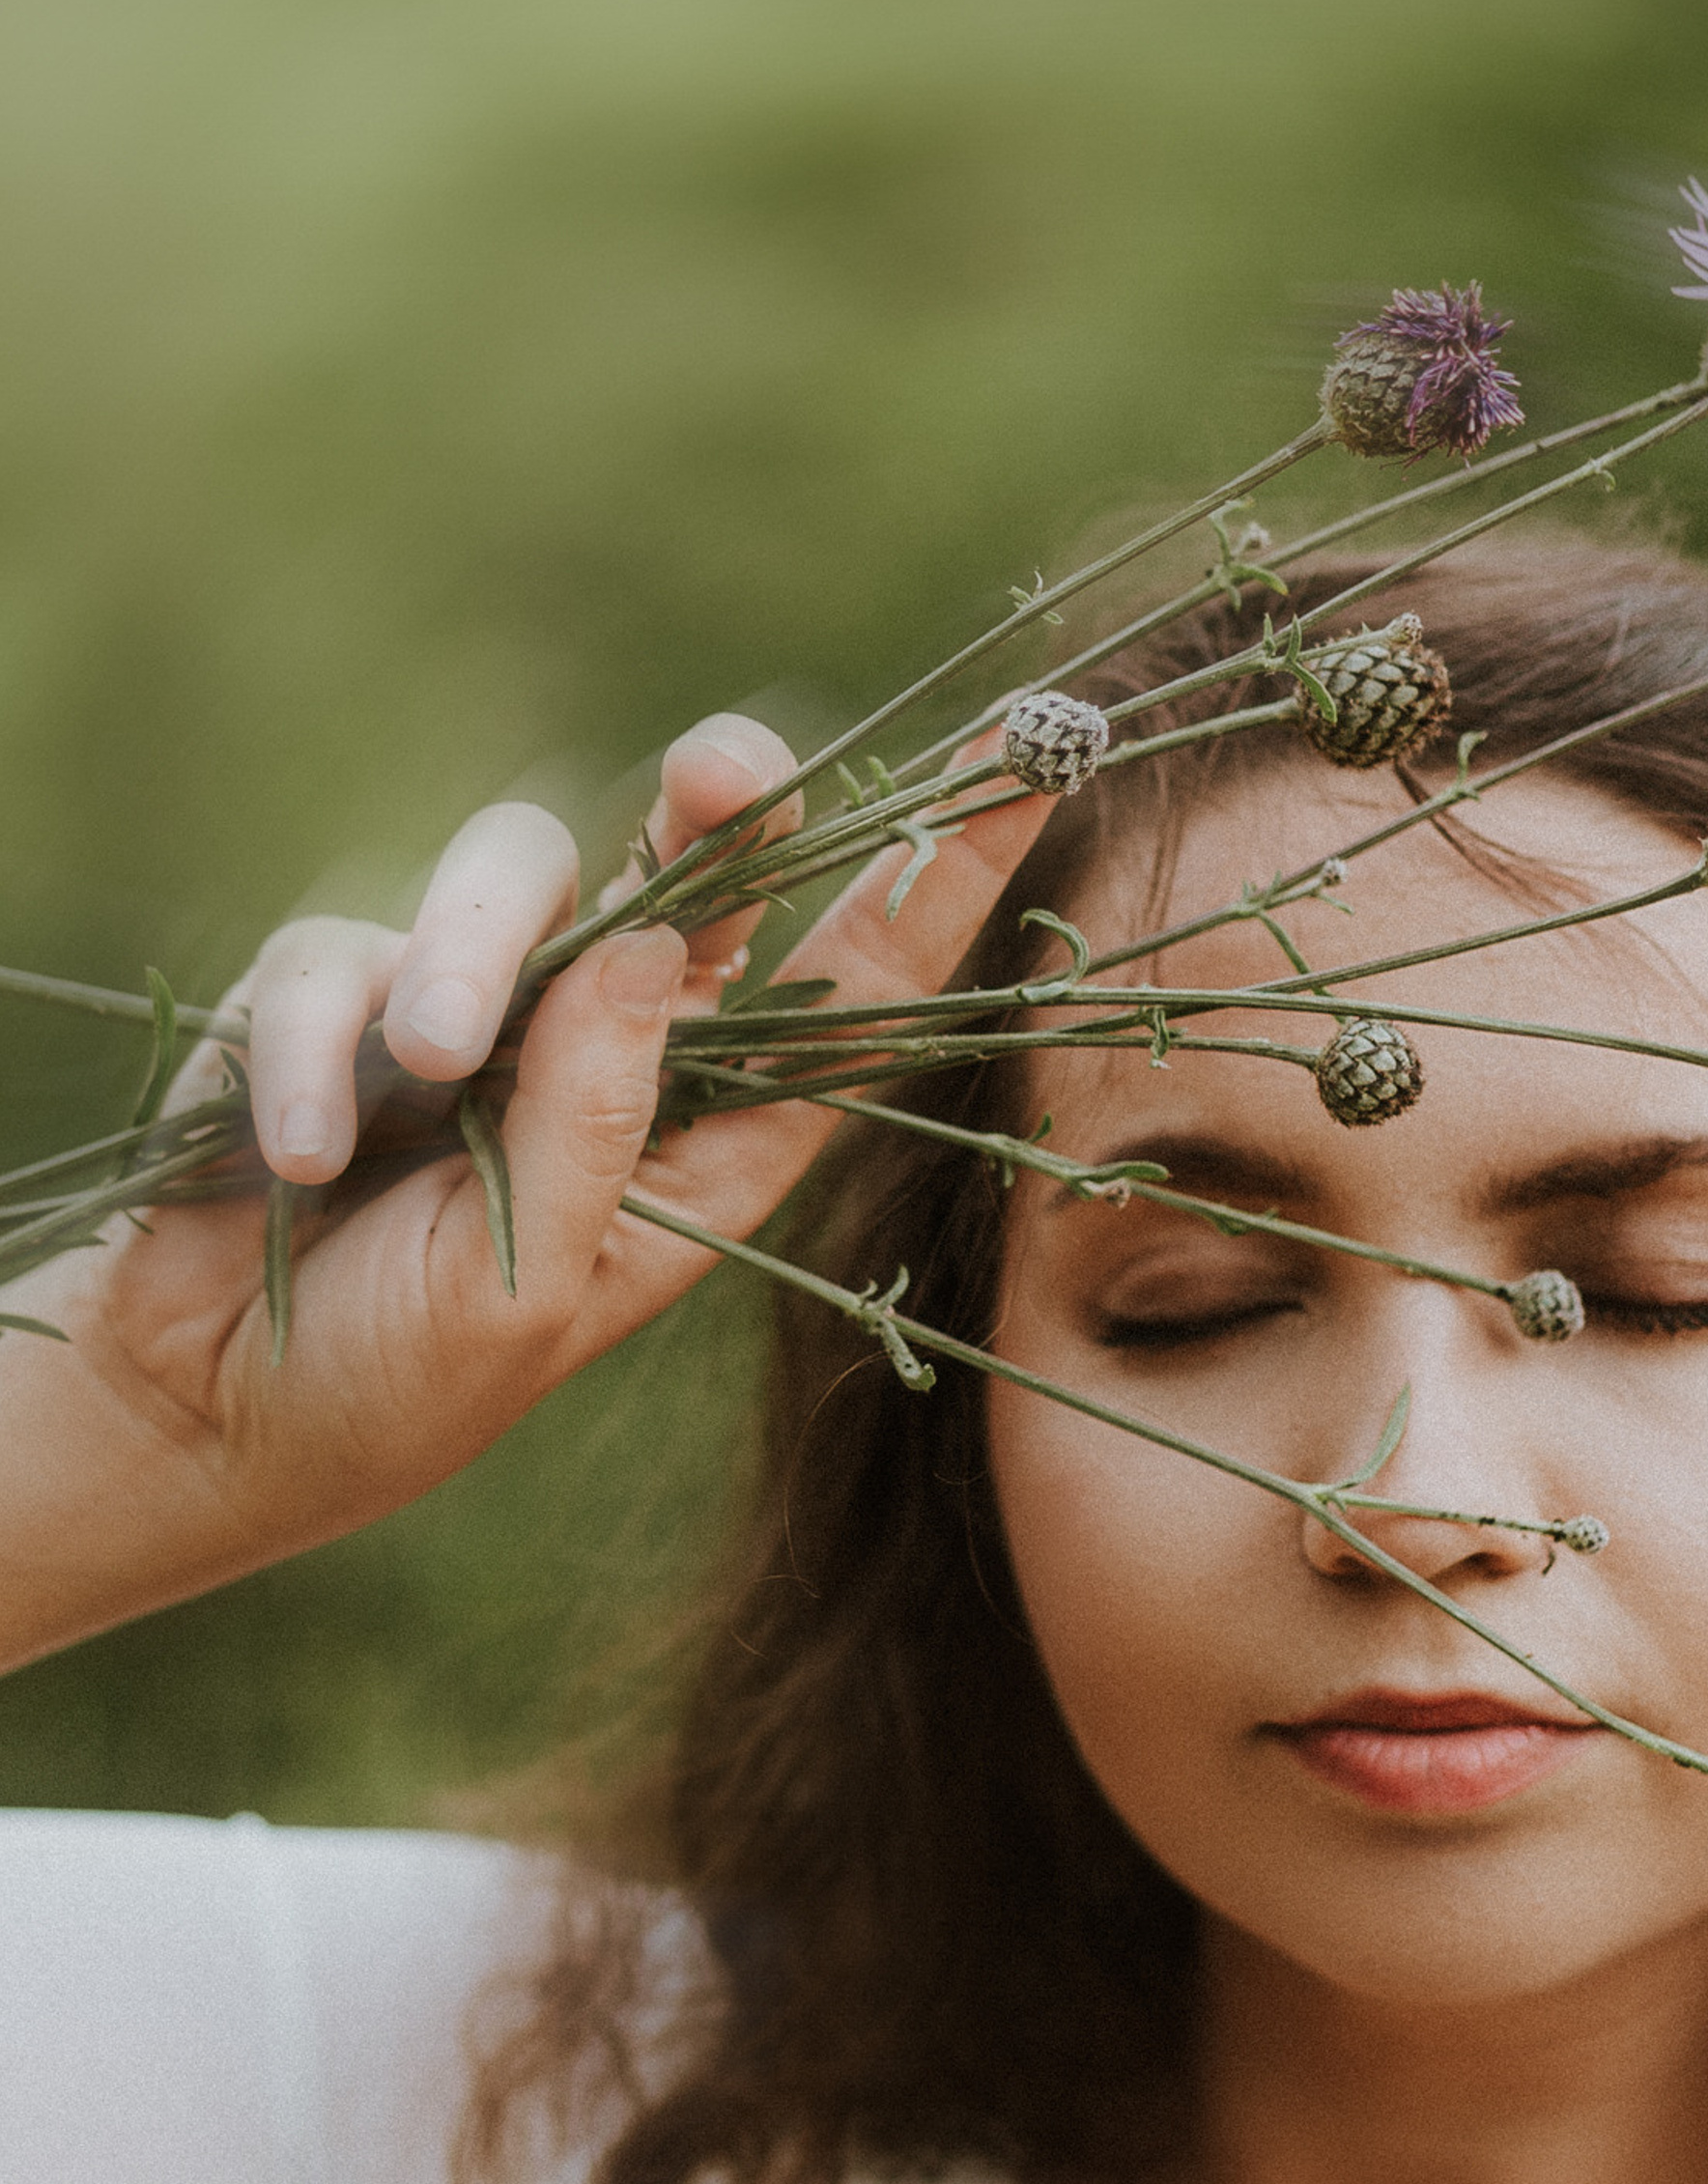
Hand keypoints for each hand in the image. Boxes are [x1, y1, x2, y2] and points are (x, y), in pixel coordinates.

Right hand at [0, 713, 1055, 1670]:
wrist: (208, 1417)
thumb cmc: (403, 1385)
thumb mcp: (534, 1286)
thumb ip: (597, 1121)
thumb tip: (659, 944)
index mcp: (705, 1142)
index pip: (847, 996)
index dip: (933, 879)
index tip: (1022, 766)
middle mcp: (607, 1052)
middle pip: (698, 874)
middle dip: (721, 803)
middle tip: (721, 772)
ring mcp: (476, 1009)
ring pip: (513, 875)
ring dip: (472, 958)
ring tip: (428, 1072)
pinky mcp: (340, 996)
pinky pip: (339, 957)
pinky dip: (312, 1050)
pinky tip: (296, 1153)